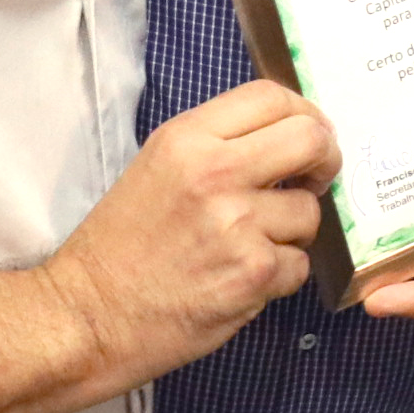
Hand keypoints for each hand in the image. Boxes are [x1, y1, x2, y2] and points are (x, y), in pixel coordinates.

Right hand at [42, 81, 336, 393]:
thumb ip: (217, 146)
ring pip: (310, 212)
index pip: (271, 97)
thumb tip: (288, 137)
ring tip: (250, 244)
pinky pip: (299, 264)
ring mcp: (238, 225)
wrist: (88, 315)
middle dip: (325, 158)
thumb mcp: (157, 169)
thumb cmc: (120, 246)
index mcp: (187, 139)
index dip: (304, 113)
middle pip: (310, 139)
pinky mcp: (253, 275)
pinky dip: (279, 274)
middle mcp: (215, 173)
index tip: (309, 135)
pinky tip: (241, 279)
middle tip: (315, 177)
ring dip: (293, 231)